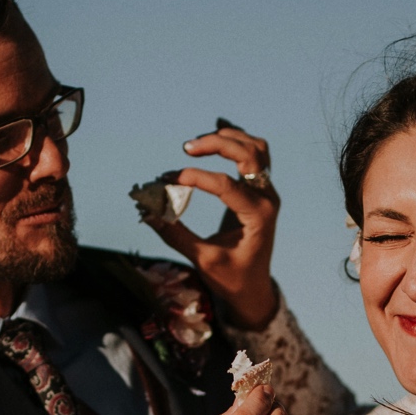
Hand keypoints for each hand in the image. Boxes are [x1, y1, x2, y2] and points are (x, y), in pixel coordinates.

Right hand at [151, 119, 279, 328]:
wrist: (254, 287)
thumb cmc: (231, 277)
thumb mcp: (203, 260)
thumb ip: (176, 234)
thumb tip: (148, 212)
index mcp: (258, 216)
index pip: (226, 185)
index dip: (195, 178)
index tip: (167, 180)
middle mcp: (267, 198)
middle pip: (248, 154)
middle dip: (216, 144)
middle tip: (186, 149)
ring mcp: (267, 192)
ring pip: (255, 149)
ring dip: (228, 139)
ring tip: (197, 145)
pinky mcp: (260, 190)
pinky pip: (255, 155)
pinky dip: (237, 139)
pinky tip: (217, 127)